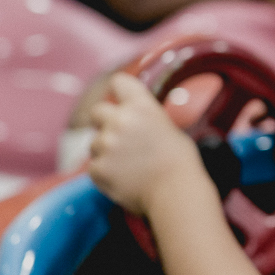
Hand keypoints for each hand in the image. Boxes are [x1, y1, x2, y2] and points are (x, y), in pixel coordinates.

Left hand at [87, 72, 205, 214]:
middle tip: (119, 138)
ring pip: (94, 142)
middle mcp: (120, 120)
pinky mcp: (97, 168)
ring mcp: (106, 144)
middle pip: (97, 111)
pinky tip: (124, 178)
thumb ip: (145, 118)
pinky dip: (105, 172)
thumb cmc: (180, 162)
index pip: (119, 82)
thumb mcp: (167, 127)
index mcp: (141, 105)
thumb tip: (133, 119)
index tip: (120, 100)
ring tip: (130, 166)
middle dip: (104, 122)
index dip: (119, 92)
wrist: (176, 193)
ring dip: (106, 151)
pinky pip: (94, 166)